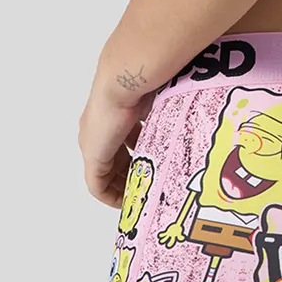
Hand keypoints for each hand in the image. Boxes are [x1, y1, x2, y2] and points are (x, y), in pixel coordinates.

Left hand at [78, 52, 159, 206]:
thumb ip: (166, 111)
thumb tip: (188, 111)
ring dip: (123, 184)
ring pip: (106, 173)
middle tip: (150, 186)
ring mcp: (94, 143)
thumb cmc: (146, 80)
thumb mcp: (159, 99)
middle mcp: (101, 130)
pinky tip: (126, 203)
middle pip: (114, 160)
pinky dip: (111, 196)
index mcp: (115, 114)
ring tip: (142, 194)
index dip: (137, 157)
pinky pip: (97, 186)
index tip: (153, 168)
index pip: (124, 142)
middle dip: (132, 173)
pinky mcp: (93, 156)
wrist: (126, 78)